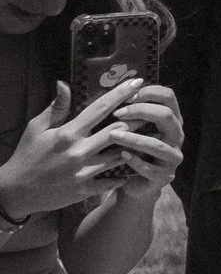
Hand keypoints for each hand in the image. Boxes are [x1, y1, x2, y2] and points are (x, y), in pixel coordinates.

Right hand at [0, 79, 148, 220]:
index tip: (138, 82)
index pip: (100, 108)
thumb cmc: (26, 156)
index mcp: (68, 133)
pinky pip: (113, 180)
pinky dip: (125, 171)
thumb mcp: (36, 129)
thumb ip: (56, 108)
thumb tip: (65, 83)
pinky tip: (135, 163)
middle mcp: (79, 151)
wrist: (15, 191)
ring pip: (121, 155)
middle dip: (138, 120)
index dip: (121, 94)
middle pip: (119, 132)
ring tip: (151, 136)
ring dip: (136, 145)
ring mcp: (83, 172)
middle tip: (151, 111)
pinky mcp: (85, 190)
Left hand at [97, 84, 183, 193]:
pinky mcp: (165, 176)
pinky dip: (135, 161)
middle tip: (118, 114)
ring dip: (134, 138)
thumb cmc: (133, 150)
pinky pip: (151, 168)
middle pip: (167, 115)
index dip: (148, 92)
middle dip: (141, 111)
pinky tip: (122, 156)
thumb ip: (131, 112)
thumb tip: (115, 88)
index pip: (168, 96)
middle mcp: (177, 136)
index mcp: (171, 120)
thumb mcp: (135, 129)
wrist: (137, 183)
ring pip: (158, 144)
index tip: (126, 96)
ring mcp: (173, 157)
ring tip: (113, 136)